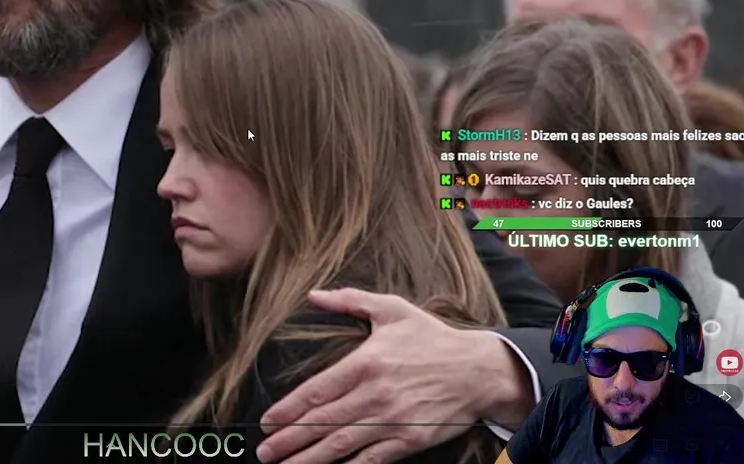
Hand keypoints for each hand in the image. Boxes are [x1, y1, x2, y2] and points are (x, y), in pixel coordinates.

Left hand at [256, 288, 528, 463]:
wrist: (478, 371)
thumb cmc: (432, 338)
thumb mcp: (392, 309)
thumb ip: (350, 301)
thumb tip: (315, 295)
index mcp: (367, 362)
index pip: (318, 391)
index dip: (289, 409)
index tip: (268, 421)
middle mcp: (376, 394)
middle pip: (323, 422)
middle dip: (289, 440)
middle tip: (265, 451)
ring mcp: (393, 421)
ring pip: (342, 445)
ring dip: (310, 458)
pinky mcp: (409, 440)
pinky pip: (372, 459)